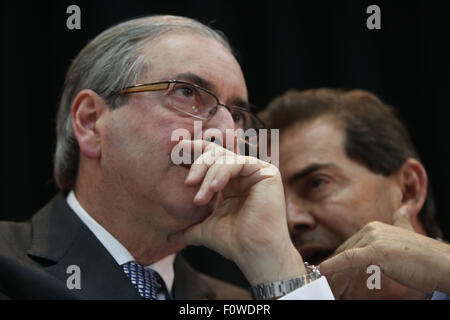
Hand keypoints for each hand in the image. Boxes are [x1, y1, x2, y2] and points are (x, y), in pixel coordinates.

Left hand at [168, 140, 305, 284]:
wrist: (253, 252)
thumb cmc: (232, 242)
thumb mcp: (203, 229)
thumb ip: (186, 227)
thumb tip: (167, 236)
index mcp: (231, 182)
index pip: (212, 157)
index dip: (194, 150)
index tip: (176, 150)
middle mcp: (244, 173)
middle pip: (216, 153)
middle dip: (198, 164)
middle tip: (188, 183)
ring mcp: (256, 171)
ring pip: (225, 158)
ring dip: (208, 176)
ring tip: (200, 199)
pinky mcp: (266, 172)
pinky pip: (238, 163)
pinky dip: (222, 173)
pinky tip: (214, 188)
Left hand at [319, 205, 449, 295]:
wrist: (440, 264)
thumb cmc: (424, 256)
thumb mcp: (408, 233)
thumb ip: (401, 221)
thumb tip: (403, 209)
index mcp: (374, 227)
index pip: (349, 245)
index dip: (338, 259)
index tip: (328, 270)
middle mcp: (371, 229)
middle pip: (345, 251)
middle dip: (335, 266)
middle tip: (323, 278)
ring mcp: (373, 239)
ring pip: (346, 257)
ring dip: (334, 271)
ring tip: (323, 280)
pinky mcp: (375, 251)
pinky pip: (348, 258)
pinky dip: (333, 265)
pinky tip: (321, 271)